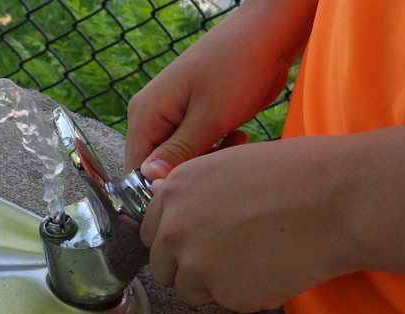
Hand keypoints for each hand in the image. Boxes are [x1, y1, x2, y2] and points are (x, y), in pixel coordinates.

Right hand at [124, 0, 316, 178]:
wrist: (269, 33)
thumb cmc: (238, 65)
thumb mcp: (210, 116)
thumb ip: (178, 151)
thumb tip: (150, 180)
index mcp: (145, 113)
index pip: (135, 168)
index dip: (159, 186)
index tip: (193, 189)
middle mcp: (152, 115)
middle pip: (157, 166)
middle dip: (189, 172)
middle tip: (221, 164)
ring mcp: (172, 115)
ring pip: (179, 159)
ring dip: (206, 162)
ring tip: (235, 145)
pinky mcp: (193, 116)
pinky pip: (195, 147)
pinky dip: (215, 149)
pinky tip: (237, 137)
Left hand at [140, 137, 350, 312]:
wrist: (340, 199)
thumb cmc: (297, 173)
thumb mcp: (230, 165)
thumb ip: (194, 193)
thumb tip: (174, 210)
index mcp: (173, 192)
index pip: (152, 233)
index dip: (176, 240)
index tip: (198, 242)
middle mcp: (175, 229)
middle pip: (163, 267)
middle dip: (189, 268)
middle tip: (227, 258)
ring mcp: (197, 265)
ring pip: (190, 291)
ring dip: (215, 285)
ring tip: (256, 262)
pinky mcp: (225, 294)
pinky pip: (228, 303)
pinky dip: (248, 294)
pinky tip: (277, 269)